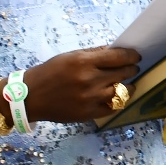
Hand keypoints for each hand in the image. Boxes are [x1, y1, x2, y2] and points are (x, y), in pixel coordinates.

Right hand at [23, 46, 142, 123]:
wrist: (29, 97)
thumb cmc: (49, 73)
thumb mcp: (69, 56)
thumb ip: (93, 54)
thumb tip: (115, 51)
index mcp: (83, 62)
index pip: (119, 57)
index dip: (131, 56)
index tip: (136, 56)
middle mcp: (89, 80)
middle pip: (123, 73)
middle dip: (131, 69)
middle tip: (132, 68)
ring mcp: (90, 98)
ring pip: (123, 91)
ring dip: (128, 86)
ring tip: (128, 83)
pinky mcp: (89, 113)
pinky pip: (113, 107)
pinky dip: (119, 101)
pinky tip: (118, 96)